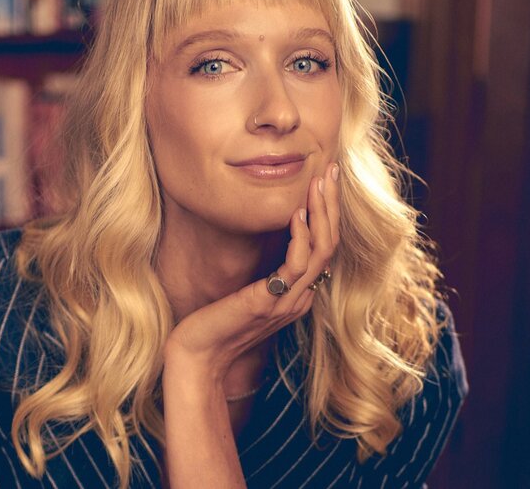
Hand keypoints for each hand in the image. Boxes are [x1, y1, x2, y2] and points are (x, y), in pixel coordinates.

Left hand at [164, 161, 340, 378]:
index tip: (323, 181)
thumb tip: (272, 241)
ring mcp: (288, 302)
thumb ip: (265, 272)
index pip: (324, 248)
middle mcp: (299, 298)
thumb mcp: (246, 291)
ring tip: (318, 183)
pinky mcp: (269, 302)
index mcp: (297, 295)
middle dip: (332, 205)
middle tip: (330, 172)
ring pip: (321, 252)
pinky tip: (296, 214)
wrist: (197, 357)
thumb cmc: (214, 323)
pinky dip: (300, 237)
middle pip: (330, 246)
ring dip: (323, 213)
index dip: (328, 214)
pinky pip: (296, 266)